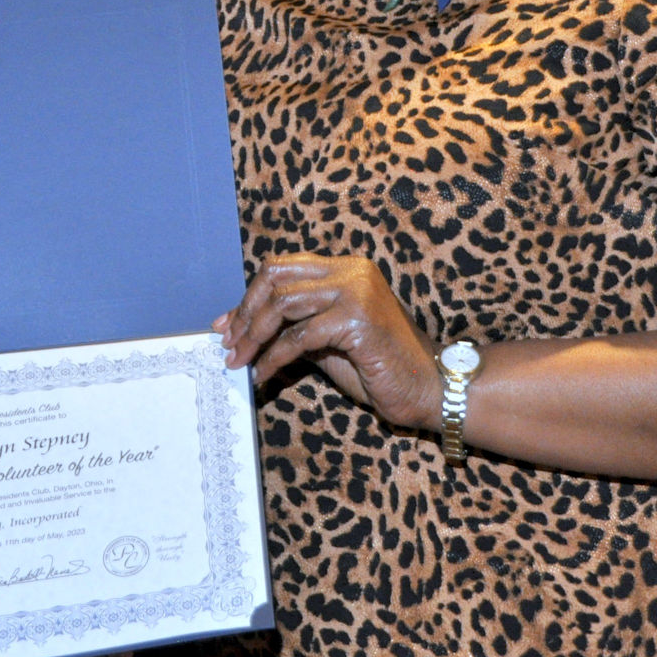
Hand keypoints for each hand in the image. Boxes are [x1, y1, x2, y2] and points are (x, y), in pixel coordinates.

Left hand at [214, 253, 441, 430]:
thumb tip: (244, 329)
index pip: (282, 268)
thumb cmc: (380, 368)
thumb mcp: (328, 341)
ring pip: (283, 304)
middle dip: (246, 313)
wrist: (430, 389)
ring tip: (240, 361)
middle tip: (229, 345)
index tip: (227, 324)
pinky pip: (299, 337)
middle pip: (276, 278)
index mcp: (345, 268)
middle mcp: (350, 271)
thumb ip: (294, 326)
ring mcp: (355, 292)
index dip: (249, 295)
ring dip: (254, 336)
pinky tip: (264, 375)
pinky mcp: (357, 320)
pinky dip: (275, 358)